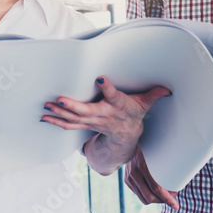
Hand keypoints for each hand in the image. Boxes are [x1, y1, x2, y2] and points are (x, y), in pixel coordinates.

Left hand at [41, 76, 169, 145]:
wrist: (126, 135)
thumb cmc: (133, 113)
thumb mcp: (145, 103)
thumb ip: (153, 94)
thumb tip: (168, 89)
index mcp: (117, 105)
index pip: (113, 95)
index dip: (107, 87)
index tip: (100, 77)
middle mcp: (102, 115)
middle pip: (86, 111)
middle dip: (72, 106)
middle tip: (59, 99)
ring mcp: (91, 121)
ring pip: (73, 119)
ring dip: (59, 114)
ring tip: (46, 107)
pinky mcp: (84, 125)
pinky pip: (68, 124)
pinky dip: (56, 122)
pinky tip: (44, 117)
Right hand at [124, 145, 178, 209]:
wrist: (131, 139)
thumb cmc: (151, 143)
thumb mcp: (159, 150)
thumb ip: (167, 162)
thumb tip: (182, 174)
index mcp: (143, 165)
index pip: (156, 188)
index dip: (167, 199)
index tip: (176, 206)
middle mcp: (134, 173)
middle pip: (150, 197)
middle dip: (163, 200)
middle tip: (173, 197)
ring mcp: (129, 177)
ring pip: (144, 198)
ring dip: (156, 199)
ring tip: (165, 194)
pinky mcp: (126, 180)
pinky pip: (139, 194)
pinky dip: (148, 195)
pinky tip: (154, 190)